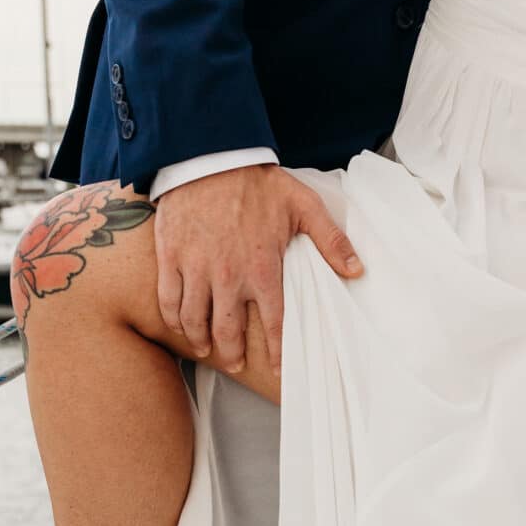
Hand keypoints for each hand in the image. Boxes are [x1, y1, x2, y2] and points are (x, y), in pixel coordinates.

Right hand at [154, 164, 360, 376]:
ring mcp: (195, 269)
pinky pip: (168, 300)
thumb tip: (357, 270)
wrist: (208, 157)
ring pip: (194, 321)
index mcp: (263, 268)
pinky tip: (180, 326)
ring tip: (207, 351)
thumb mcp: (303, 205)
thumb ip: (331, 240)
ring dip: (201, 342)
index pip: (273, 322)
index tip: (274, 368)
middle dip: (233, 355)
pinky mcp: (170, 257)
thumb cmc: (257, 182)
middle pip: (228, 331)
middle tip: (236, 365)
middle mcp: (228, 276)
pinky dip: (172, 319)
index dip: (274, 350)